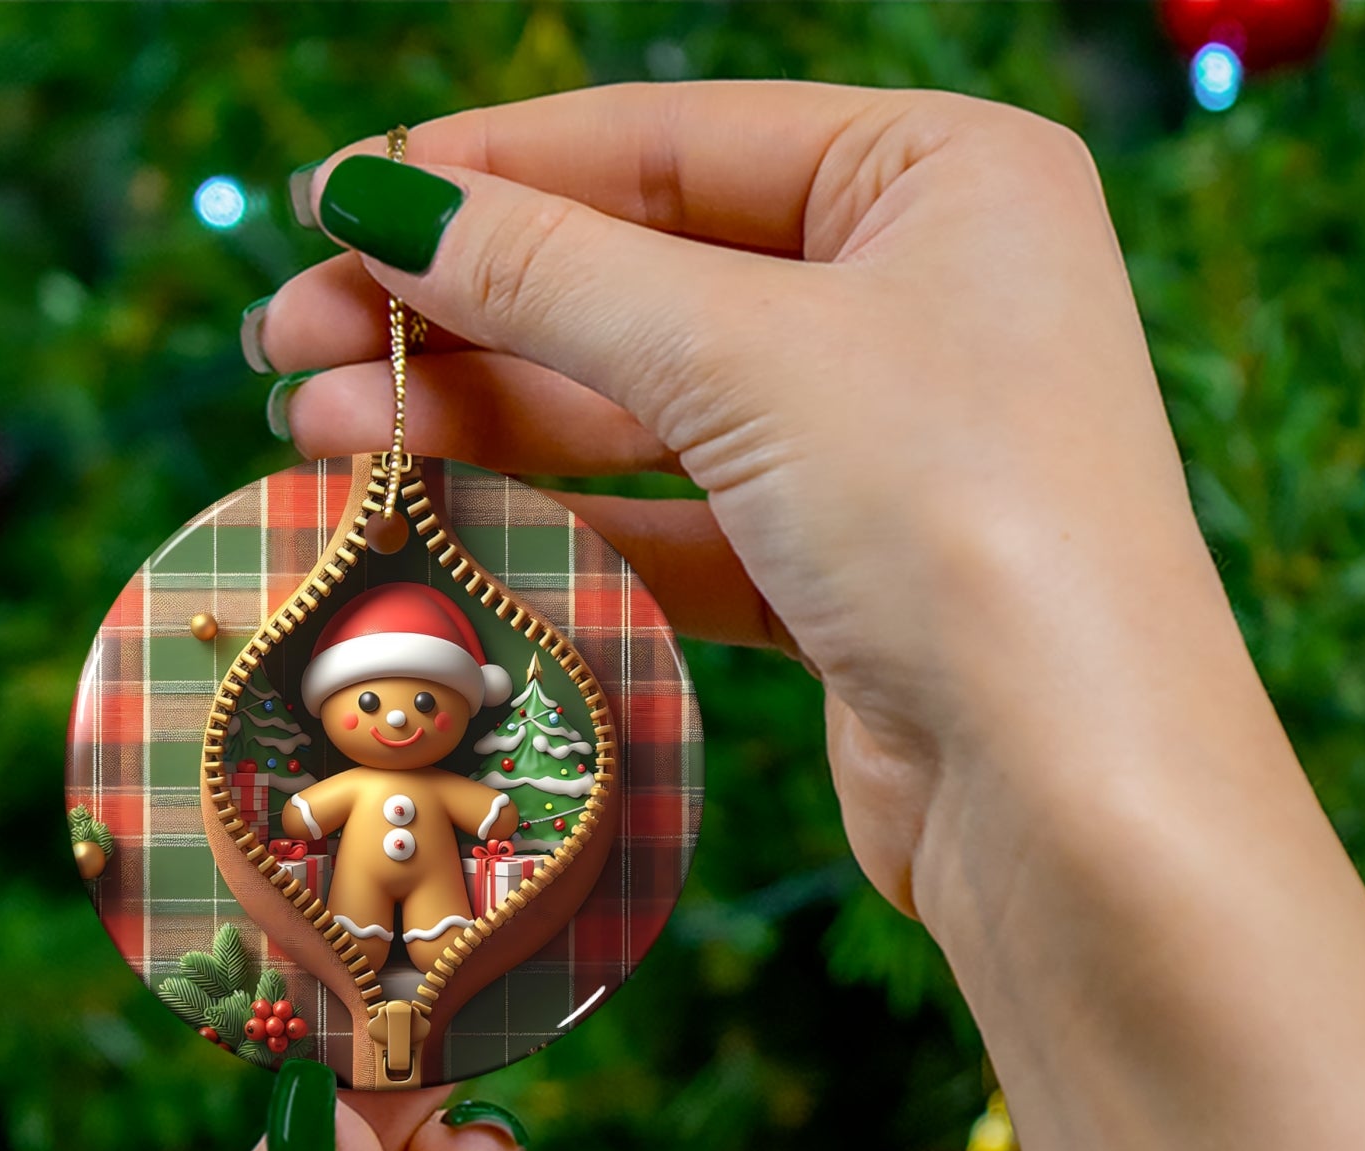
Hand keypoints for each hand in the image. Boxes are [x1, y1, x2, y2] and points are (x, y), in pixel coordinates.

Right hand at [257, 83, 1364, 1150]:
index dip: (489, 173)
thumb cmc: (960, 520)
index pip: (670, 141)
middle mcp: (925, 298)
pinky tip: (440, 511)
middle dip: (465, 311)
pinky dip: (566, 518)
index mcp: (943, 177)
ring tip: (320, 427)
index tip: (329, 207)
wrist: (1074, 794)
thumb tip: (373, 202)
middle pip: (646, 277)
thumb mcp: (743, 356)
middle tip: (289, 342)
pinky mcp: (852, 578)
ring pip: (650, 410)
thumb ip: (550, 273)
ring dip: (488, 416)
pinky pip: (681, 521)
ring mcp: (890, 446)